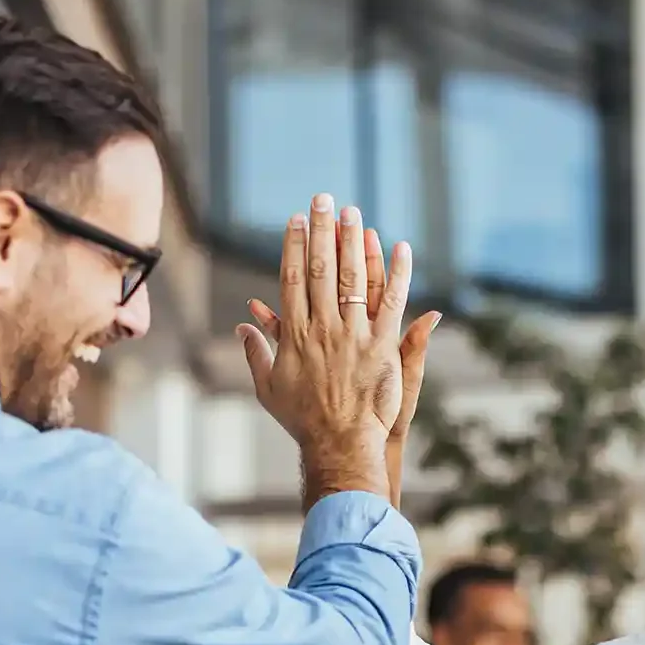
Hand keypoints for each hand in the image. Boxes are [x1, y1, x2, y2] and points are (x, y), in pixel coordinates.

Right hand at [234, 195, 415, 504]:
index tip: (296, 219)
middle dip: (322, 230)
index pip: (291, 278)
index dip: (294, 244)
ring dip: (354, 241)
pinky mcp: (383, 346)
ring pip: (354, 278)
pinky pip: (392, 302)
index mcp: (294, 334)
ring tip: (354, 212)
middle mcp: (323, 328)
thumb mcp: (268, 389)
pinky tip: (400, 247)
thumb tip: (244, 327)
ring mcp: (354, 335)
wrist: (339, 445)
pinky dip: (398, 273)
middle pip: (320, 268)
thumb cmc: (302, 420)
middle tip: (324, 199)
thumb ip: (256, 353)